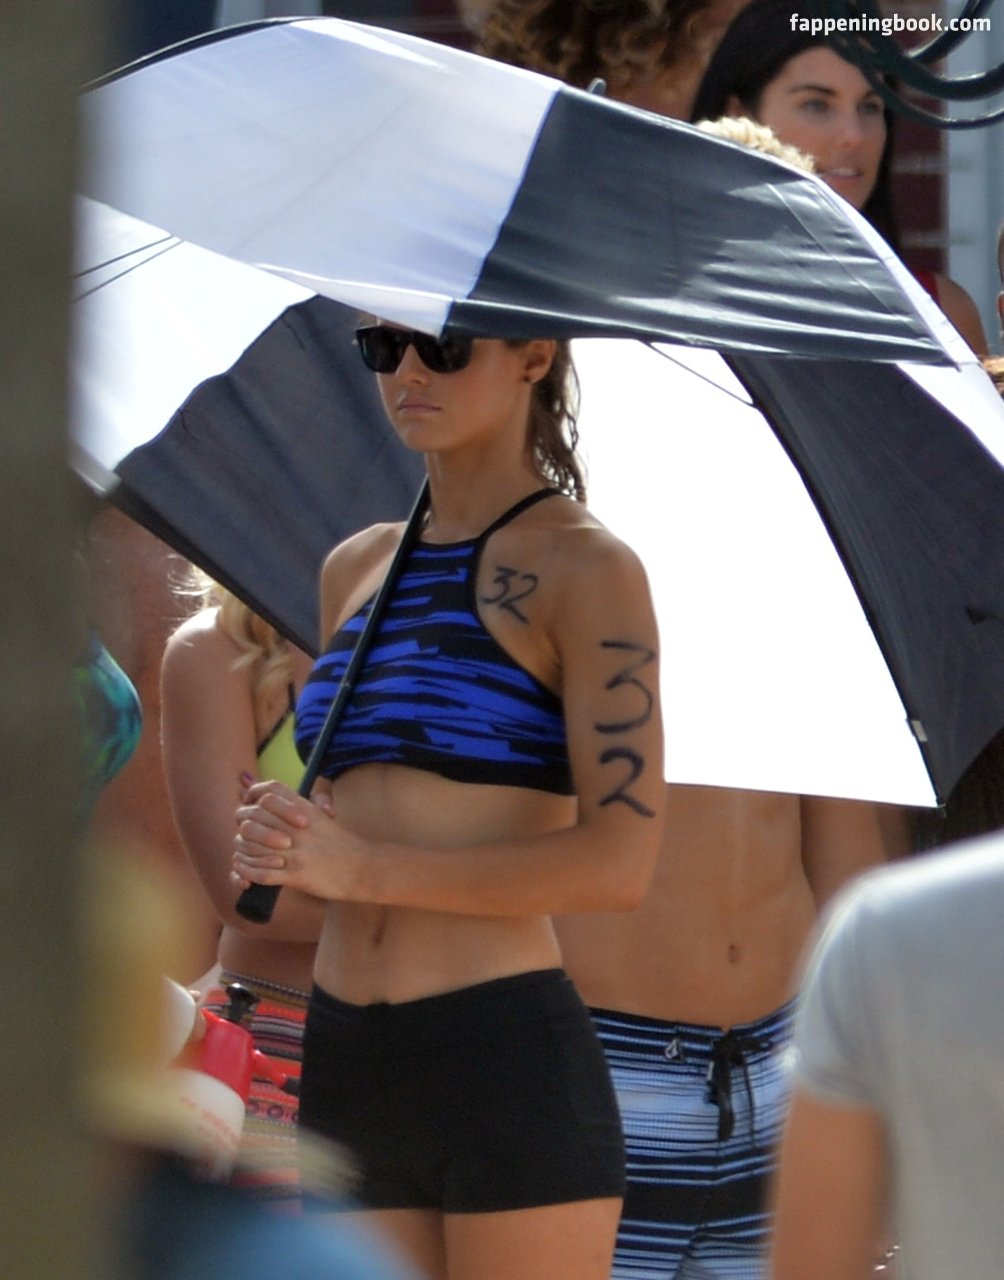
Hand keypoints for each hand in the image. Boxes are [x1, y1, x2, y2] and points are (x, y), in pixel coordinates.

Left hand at [231, 779, 363, 901]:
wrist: (362, 867)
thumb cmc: (342, 844)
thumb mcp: (323, 816)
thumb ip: (301, 805)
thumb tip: (276, 799)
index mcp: (304, 809)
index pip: (268, 792)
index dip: (252, 795)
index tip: (249, 804)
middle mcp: (295, 827)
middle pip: (251, 818)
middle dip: (243, 828)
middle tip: (244, 836)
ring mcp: (294, 851)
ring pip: (250, 846)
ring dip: (242, 852)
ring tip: (242, 855)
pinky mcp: (295, 875)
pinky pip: (260, 873)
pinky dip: (247, 873)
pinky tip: (246, 874)